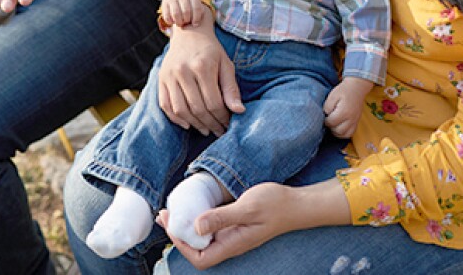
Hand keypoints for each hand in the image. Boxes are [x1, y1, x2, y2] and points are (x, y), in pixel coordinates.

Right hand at [158, 23, 243, 135]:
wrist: (189, 33)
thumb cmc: (211, 51)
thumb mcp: (226, 65)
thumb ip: (231, 88)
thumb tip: (239, 111)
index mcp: (202, 66)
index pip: (213, 102)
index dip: (222, 117)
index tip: (228, 124)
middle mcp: (183, 71)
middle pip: (197, 108)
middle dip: (210, 124)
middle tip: (219, 131)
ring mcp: (169, 75)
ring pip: (180, 110)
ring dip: (195, 124)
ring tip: (206, 130)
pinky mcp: (160, 79)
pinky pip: (165, 105)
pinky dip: (176, 119)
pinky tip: (188, 124)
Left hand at [159, 183, 298, 267]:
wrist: (297, 204)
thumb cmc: (276, 206)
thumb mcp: (247, 208)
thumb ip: (222, 217)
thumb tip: (196, 226)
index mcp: (232, 244)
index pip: (200, 258)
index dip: (182, 246)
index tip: (172, 225)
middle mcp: (230, 243)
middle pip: (197, 249)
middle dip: (178, 235)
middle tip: (165, 214)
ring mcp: (233, 235)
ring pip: (203, 238)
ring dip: (186, 226)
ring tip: (173, 210)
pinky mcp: (235, 225)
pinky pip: (212, 227)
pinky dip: (198, 219)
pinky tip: (194, 205)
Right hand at [160, 0, 212, 26]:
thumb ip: (199, 9)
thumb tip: (197, 22)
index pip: (196, 8)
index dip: (196, 18)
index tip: (195, 24)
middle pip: (186, 11)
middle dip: (187, 20)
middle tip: (187, 23)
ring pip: (176, 14)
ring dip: (179, 22)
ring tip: (180, 24)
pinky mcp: (164, 3)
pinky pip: (167, 15)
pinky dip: (170, 21)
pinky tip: (173, 22)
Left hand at [323, 77, 373, 138]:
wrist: (357, 88)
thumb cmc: (343, 90)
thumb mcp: (333, 95)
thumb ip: (327, 106)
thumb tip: (325, 115)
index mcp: (344, 112)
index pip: (331, 122)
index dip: (325, 120)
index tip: (324, 115)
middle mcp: (351, 119)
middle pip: (338, 131)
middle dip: (330, 127)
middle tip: (327, 120)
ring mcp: (355, 122)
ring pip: (344, 135)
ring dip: (336, 132)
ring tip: (333, 125)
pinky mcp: (357, 122)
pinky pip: (350, 134)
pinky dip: (343, 133)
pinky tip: (339, 127)